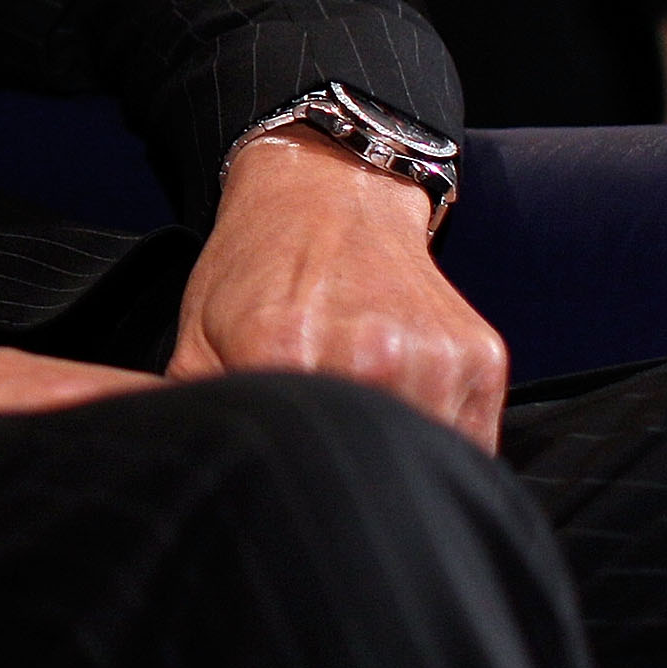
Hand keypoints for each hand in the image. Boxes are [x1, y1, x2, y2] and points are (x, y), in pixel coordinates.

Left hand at [167, 131, 505, 450]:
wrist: (330, 192)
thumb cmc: (257, 267)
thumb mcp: (198, 334)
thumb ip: (184, 407)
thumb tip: (186, 474)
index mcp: (285, 350)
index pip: (291, 464)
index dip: (284, 475)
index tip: (283, 466)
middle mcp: (368, 355)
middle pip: (364, 470)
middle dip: (342, 475)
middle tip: (324, 451)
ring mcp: (433, 357)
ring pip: (422, 461)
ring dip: (397, 463)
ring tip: (364, 423)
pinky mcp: (481, 358)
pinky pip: (470, 444)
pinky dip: (441, 446)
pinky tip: (405, 411)